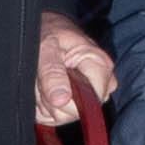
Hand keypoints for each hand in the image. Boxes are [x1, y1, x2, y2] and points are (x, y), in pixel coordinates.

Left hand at [30, 11, 118, 126]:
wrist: (45, 29)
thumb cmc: (48, 33)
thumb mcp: (45, 47)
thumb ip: (52, 73)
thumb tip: (61, 100)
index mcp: (100, 65)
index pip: (92, 100)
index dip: (67, 98)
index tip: (50, 82)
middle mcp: (102, 82)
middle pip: (77, 112)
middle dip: (52, 100)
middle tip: (42, 78)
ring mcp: (91, 94)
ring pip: (65, 116)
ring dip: (46, 102)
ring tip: (42, 81)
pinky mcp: (79, 103)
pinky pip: (59, 116)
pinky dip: (45, 105)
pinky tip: (44, 88)